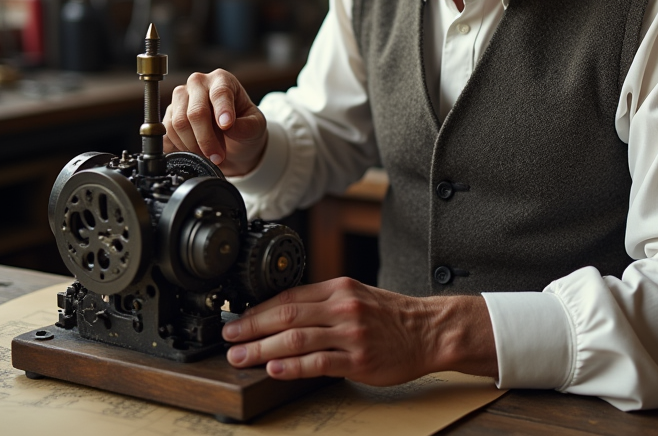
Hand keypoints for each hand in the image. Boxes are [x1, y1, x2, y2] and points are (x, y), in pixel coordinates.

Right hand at [162, 70, 267, 175]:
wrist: (232, 141)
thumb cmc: (244, 128)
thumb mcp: (256, 126)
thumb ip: (246, 125)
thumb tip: (229, 126)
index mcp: (222, 80)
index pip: (219, 92)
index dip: (222, 110)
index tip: (227, 126)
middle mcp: (198, 84)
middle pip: (196, 112)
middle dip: (206, 139)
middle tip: (218, 157)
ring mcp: (180, 98)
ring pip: (178, 124)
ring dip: (194, 147)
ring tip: (210, 156)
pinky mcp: (168, 115)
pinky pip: (168, 133)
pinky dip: (181, 148)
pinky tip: (195, 153)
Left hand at [221, 277, 497, 384]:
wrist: (429, 331)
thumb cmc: (391, 316)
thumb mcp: (356, 296)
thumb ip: (323, 302)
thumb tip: (282, 312)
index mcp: (339, 289)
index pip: (288, 297)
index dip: (258, 309)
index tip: (236, 320)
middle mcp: (343, 307)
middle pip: (287, 316)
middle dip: (251, 328)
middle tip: (229, 339)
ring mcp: (351, 334)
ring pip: (298, 339)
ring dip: (263, 349)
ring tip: (241, 358)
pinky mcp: (359, 360)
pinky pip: (319, 363)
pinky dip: (293, 366)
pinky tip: (275, 369)